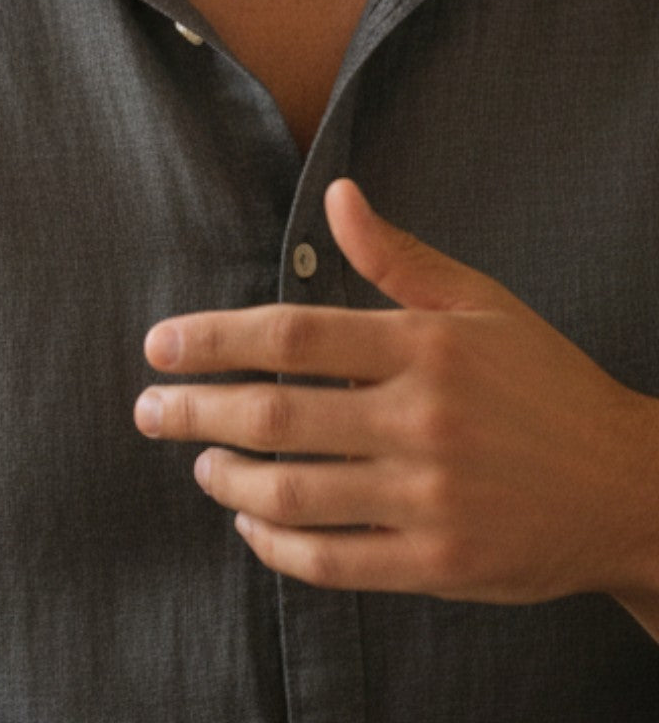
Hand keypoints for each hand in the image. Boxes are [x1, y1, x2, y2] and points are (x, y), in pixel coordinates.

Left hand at [135, 179, 658, 618]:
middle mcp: (423, 419)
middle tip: (147, 409)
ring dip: (227, 479)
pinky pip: (332, 562)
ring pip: (294, 493)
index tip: (160, 345)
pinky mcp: (437, 562)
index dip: (215, 338)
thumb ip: (398, 256)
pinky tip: (250, 525)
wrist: (624, 484)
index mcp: (426, 345)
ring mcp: (429, 498)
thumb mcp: (481, 302)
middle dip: (194, 409)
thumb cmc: (543, 382)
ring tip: (200, 462)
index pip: (295, 335)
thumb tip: (338, 195)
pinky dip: (276, 548)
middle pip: (277, 414)